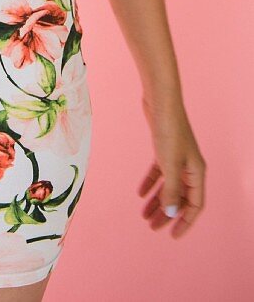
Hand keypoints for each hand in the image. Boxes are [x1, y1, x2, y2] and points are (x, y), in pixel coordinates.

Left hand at [138, 93, 205, 236]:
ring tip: (144, 216)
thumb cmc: (169, 130)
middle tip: (153, 228)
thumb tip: (171, 214)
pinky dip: (151, 184)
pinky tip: (140, 193)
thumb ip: (171, 190)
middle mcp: (189, 167)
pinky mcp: (164, 149)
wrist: (161, 101)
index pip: (195, 205)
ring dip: (157, 201)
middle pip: (180, 198)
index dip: (186, 222)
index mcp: (196, 172)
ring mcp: (177, 158)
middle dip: (168, 215)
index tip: (173, 235)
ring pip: (168, 186)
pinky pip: (159, 173)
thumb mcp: (170, 164)